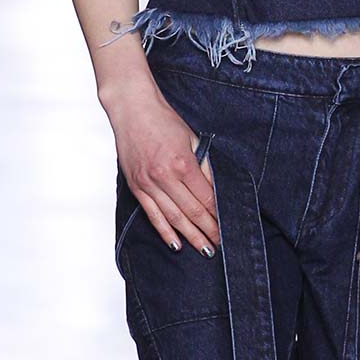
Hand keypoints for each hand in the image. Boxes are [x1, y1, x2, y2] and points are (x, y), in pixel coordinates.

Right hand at [114, 97, 219, 253]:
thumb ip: (204, 166)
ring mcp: (148, 184)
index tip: (227, 226)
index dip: (218, 215)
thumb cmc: (163, 121)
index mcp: (182, 163)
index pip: (206, 198)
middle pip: (192, 211)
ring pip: (173, 217)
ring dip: (190, 236)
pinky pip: (152, 214)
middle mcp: (164, 177)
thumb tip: (216, 191)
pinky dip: (164, 231)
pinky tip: (175, 243)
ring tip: (204, 249)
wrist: (132, 110)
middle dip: (208, 230)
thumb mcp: (192, 139)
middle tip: (221, 245)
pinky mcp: (136, 187)